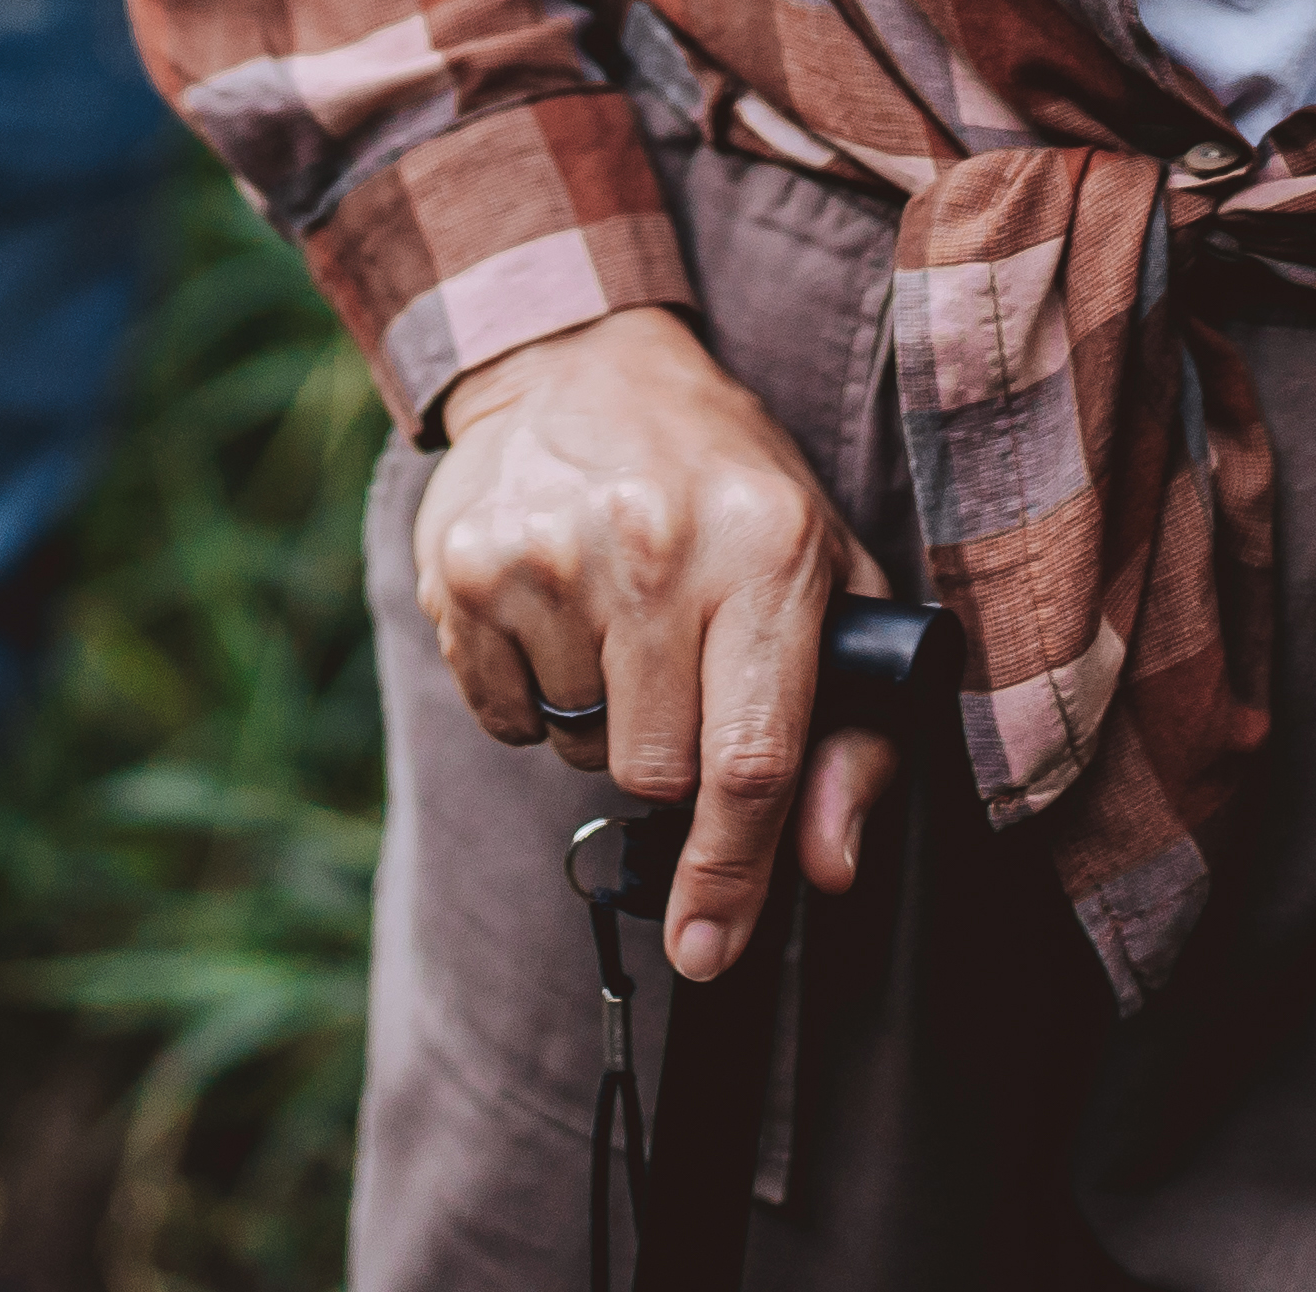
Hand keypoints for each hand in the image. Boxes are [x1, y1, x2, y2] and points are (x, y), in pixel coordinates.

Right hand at [413, 302, 897, 981]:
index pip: (749, 760)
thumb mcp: (827, 580)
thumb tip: (825, 866)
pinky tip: (558, 611)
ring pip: (578, 747)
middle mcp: (653, 546)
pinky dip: (532, 692)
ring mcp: (548, 553)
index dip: (731, 876)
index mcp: (766, 551)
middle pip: (654, 773)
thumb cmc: (729, 491)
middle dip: (672, 759)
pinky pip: (503, 716)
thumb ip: (850, 737)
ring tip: (621, 618)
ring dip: (603, 717)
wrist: (587, 366)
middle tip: (681, 671)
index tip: (710, 949)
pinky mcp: (466, 566)